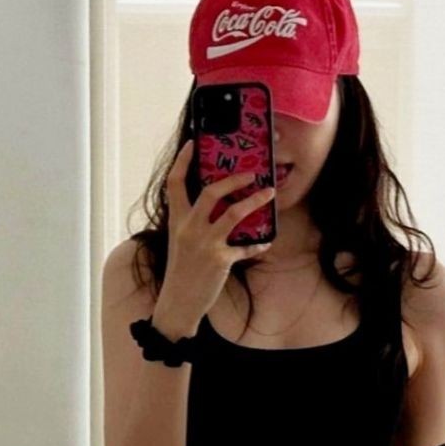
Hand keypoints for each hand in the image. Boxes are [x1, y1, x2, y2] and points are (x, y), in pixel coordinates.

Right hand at [157, 139, 274, 324]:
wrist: (178, 301)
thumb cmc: (180, 269)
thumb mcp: (180, 241)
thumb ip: (192, 222)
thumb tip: (216, 206)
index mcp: (176, 220)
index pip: (174, 183)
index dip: (183, 161)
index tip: (193, 144)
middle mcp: (189, 228)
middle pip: (211, 192)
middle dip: (234, 180)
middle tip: (251, 174)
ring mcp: (205, 243)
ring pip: (234, 214)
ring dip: (255, 202)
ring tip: (269, 194)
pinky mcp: (220, 260)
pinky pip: (245, 247)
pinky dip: (257, 244)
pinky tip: (265, 242)